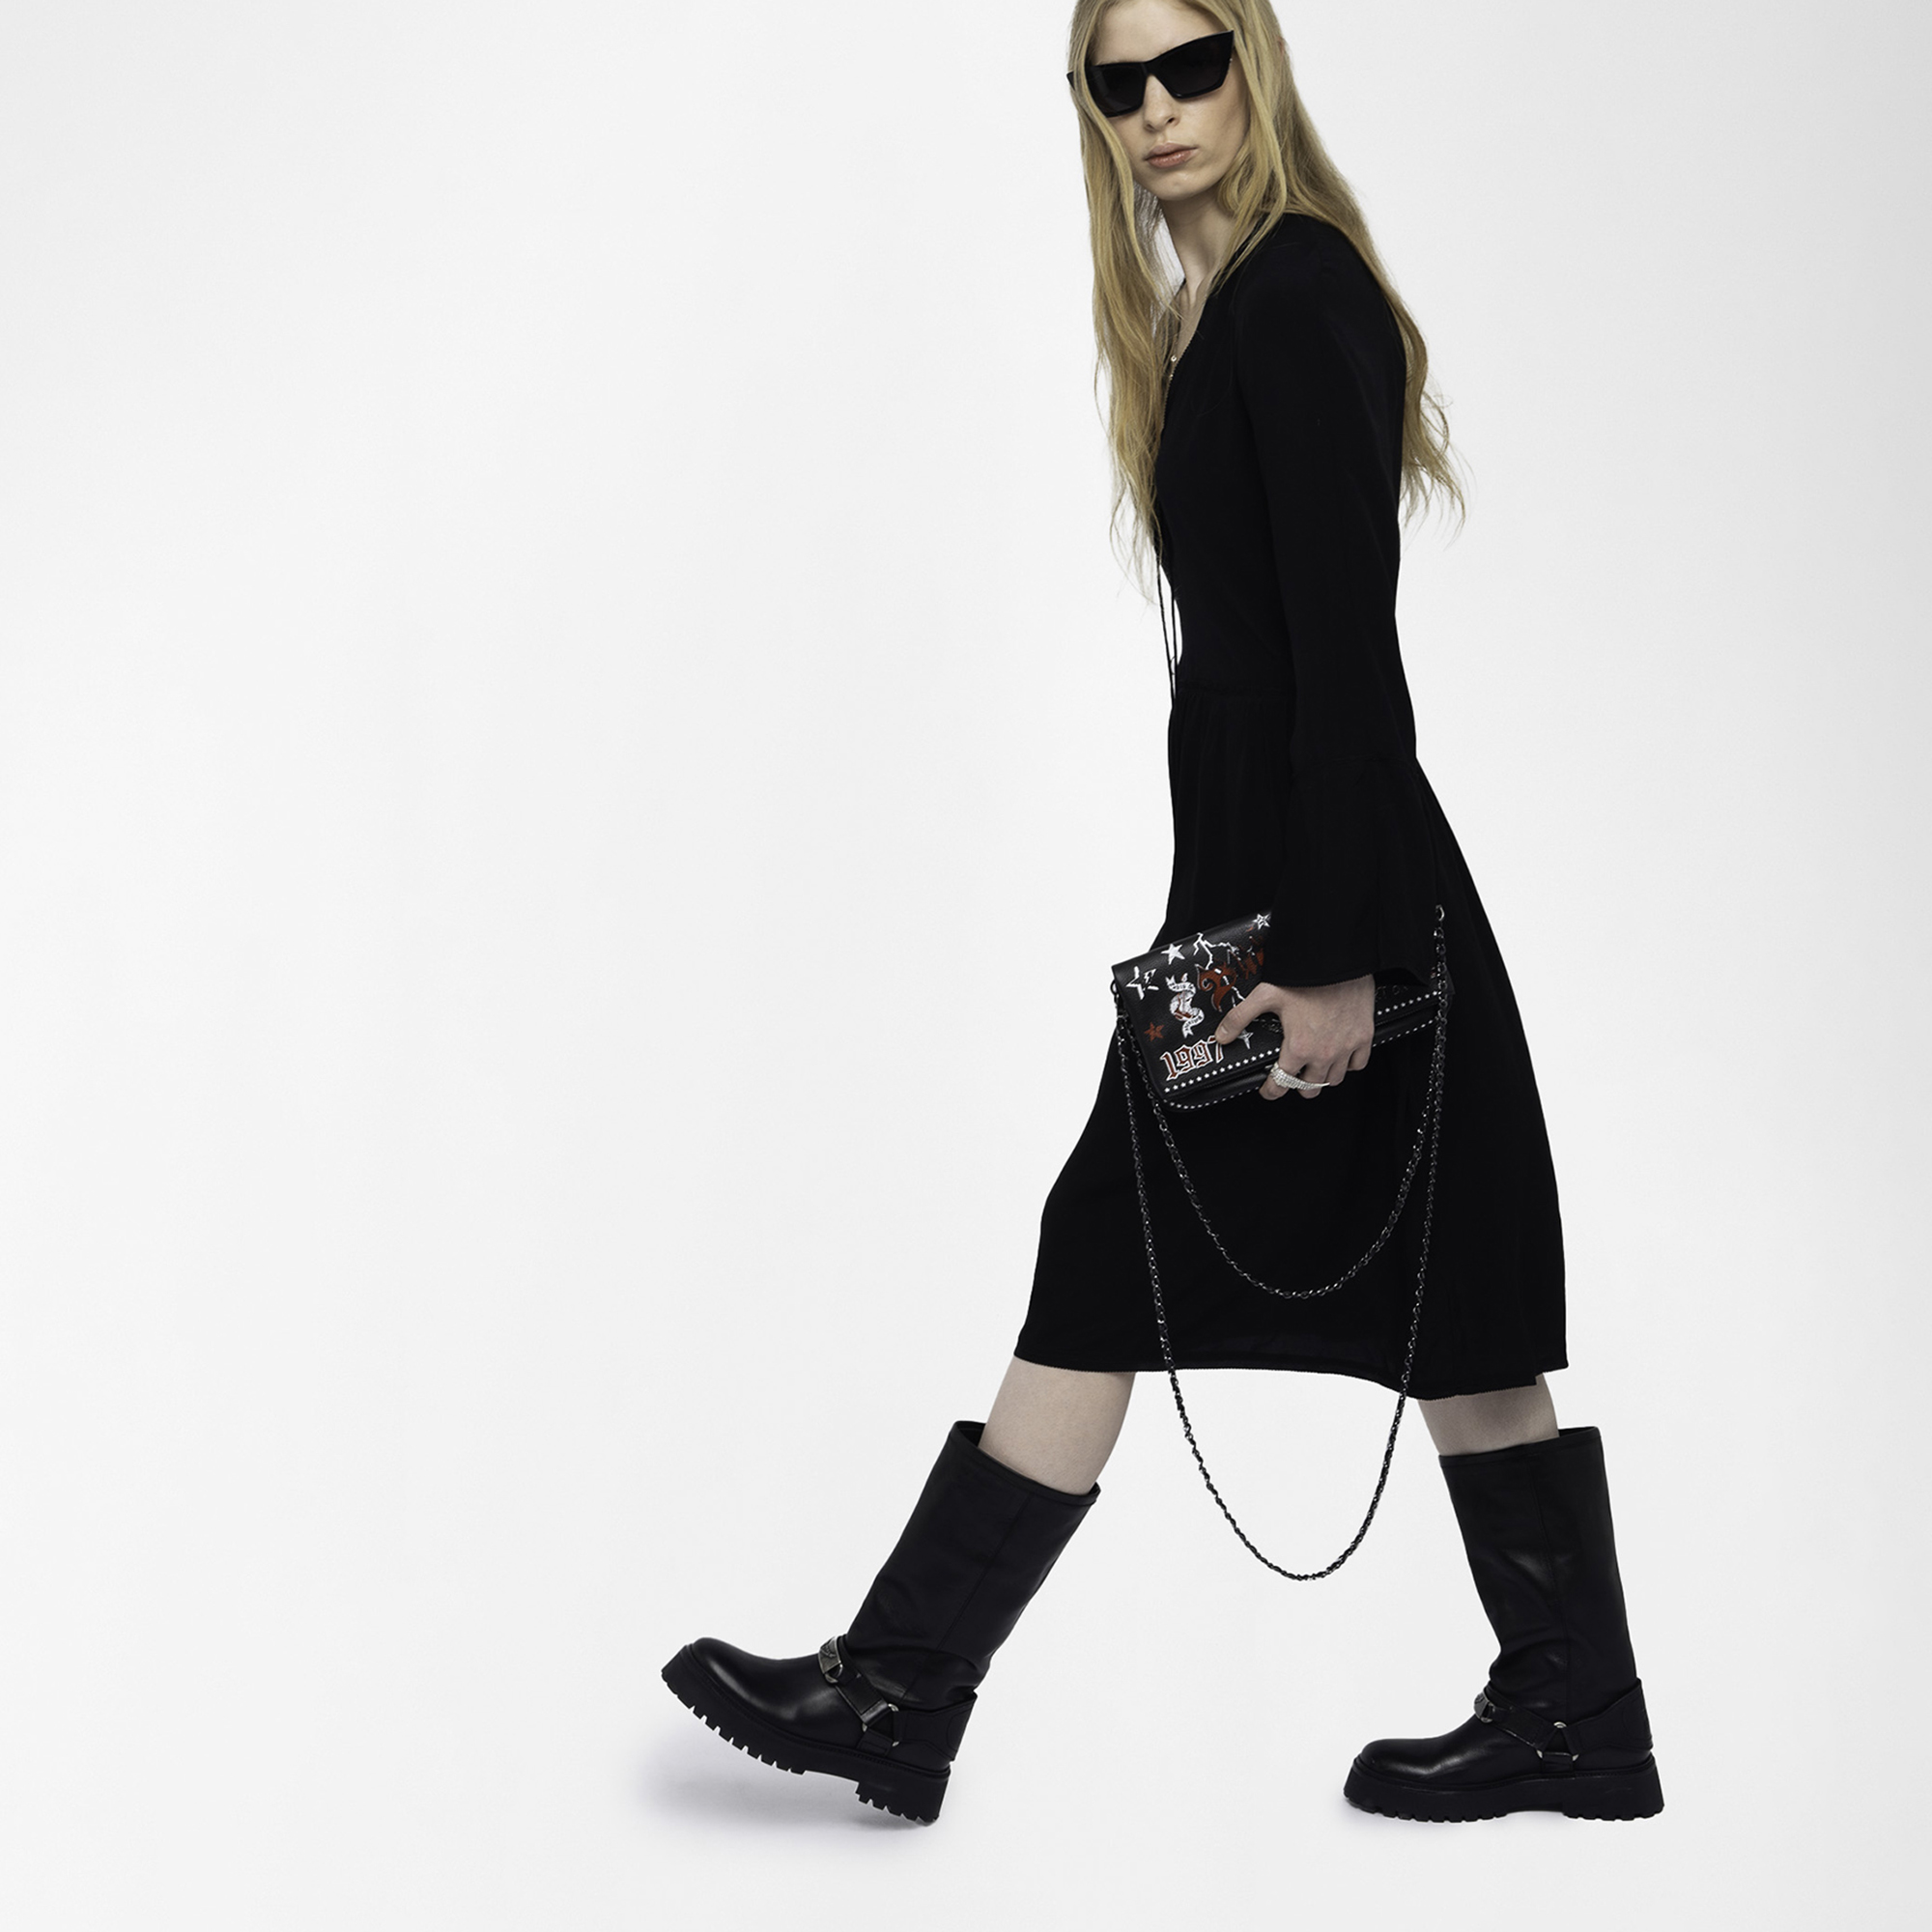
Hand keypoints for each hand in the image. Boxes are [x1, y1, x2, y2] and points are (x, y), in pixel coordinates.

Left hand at [1214, 975, 1374, 1101]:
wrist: (1337, 960)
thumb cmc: (1304, 977)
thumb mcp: (1265, 995)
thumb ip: (1240, 1017)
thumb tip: (1221, 1036)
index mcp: (1299, 1047)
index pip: (1283, 1083)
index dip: (1272, 1090)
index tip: (1269, 1090)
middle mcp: (1324, 1053)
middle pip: (1310, 1088)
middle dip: (1298, 1087)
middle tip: (1292, 1079)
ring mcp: (1346, 1047)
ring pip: (1334, 1080)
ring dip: (1322, 1079)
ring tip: (1314, 1071)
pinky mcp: (1363, 1037)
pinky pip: (1358, 1065)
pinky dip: (1348, 1065)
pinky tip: (1339, 1058)